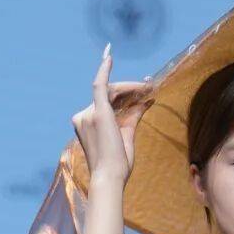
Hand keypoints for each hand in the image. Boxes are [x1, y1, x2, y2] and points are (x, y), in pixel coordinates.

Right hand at [71, 43, 154, 186]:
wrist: (110, 177)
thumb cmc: (117, 165)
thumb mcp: (127, 136)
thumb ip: (133, 117)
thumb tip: (145, 101)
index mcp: (88, 124)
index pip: (107, 102)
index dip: (123, 96)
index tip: (138, 92)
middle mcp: (84, 116)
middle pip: (109, 94)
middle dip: (129, 91)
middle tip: (148, 88)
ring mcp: (88, 114)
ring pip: (110, 91)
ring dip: (130, 88)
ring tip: (147, 87)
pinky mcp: (98, 113)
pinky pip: (100, 86)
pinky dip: (104, 70)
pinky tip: (109, 56)